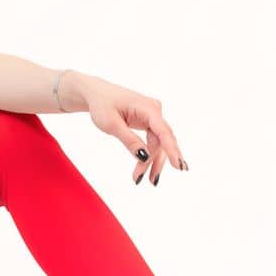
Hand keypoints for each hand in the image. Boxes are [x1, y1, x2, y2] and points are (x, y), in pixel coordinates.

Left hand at [70, 74, 188, 185]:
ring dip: (151, 162)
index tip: (178, 166)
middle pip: (160, 141)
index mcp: (148, 107)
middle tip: (151, 181)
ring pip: (158, 144)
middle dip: (155, 161)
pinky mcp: (149, 122)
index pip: (163, 131)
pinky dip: (148, 156)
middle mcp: (155, 110)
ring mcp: (153, 117)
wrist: (96, 94)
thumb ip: (129, 140)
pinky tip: (144, 170)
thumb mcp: (111, 124)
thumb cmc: (102, 105)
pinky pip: (153, 142)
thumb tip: (145, 157)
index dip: (172, 149)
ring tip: (141, 179)